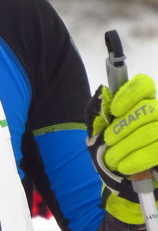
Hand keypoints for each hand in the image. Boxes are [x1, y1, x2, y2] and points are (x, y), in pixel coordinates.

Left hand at [86, 74, 157, 225]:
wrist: (128, 172)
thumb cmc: (116, 144)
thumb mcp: (106, 127)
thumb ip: (104, 114)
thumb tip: (103, 102)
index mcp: (144, 99)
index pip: (143, 84)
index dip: (129, 93)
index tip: (113, 109)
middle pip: (147, 110)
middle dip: (123, 126)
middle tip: (108, 140)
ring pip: (152, 132)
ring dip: (128, 146)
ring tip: (111, 158)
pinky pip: (156, 152)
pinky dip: (138, 160)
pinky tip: (125, 167)